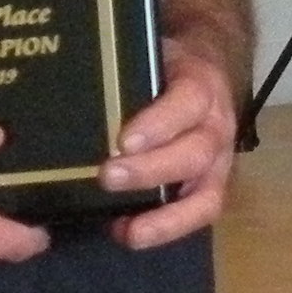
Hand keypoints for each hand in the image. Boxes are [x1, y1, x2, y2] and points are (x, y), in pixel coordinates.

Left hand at [102, 36, 237, 250]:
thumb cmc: (166, 71)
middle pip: (194, 153)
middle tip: (108, 178)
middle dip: (150, 171)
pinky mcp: (213, 188)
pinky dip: (166, 229)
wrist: (205, 75)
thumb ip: (125, 75)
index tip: (123, 141)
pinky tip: (129, 233)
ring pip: (206, 195)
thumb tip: (72, 87)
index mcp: (202, 87)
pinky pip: (200, 214)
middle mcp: (216, 128)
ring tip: (127, 232)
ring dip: (164, 216)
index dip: (159, 124)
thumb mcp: (151, 59)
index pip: (187, 102)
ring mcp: (219, 163)